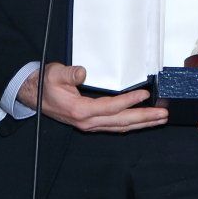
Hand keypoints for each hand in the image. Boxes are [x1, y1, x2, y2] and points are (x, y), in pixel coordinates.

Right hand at [19, 62, 167, 132]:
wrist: (34, 96)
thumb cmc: (45, 84)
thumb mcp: (54, 74)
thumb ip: (69, 74)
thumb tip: (82, 72)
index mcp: (80, 110)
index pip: (111, 107)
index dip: (129, 101)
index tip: (145, 94)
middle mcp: (87, 122)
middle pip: (122, 122)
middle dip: (144, 118)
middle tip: (163, 114)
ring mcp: (90, 125)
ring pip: (120, 127)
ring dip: (141, 123)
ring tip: (159, 119)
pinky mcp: (91, 124)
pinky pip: (115, 126)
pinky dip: (130, 124)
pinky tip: (142, 121)